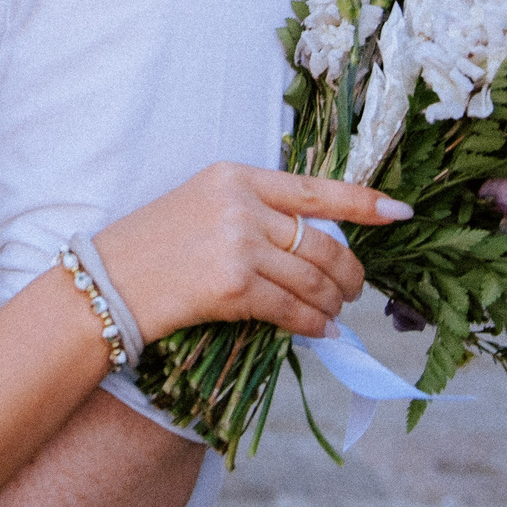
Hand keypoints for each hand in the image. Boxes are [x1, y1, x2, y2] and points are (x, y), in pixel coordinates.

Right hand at [91, 164, 410, 341]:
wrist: (106, 283)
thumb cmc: (152, 247)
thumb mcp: (203, 205)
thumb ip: (255, 213)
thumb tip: (314, 245)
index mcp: (235, 175)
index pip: (315, 188)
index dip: (363, 202)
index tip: (400, 213)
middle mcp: (241, 204)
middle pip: (321, 242)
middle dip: (349, 273)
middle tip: (355, 290)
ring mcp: (238, 244)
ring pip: (313, 278)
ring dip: (333, 303)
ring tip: (335, 314)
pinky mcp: (234, 286)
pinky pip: (293, 308)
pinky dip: (314, 324)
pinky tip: (321, 332)